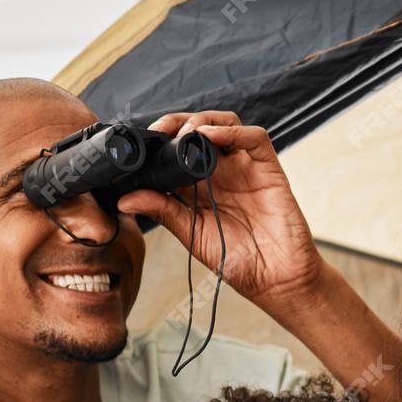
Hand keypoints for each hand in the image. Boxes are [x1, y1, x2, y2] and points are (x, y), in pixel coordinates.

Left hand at [119, 110, 323, 314]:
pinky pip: (254, 138)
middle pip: (199, 129)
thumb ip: (164, 211)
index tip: (140, 145)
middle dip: (176, 123)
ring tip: (184, 135)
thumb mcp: (192, 234)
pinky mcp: (268, 169)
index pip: (176, 150)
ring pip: (225, 123)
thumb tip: (125, 200)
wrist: (276, 281)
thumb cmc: (239, 262)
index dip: (159, 141)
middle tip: (158, 133)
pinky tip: (210, 136)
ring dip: (202, 121)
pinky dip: (231, 130)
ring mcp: (245, 168)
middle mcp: (222, 172)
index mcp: (200, 186)